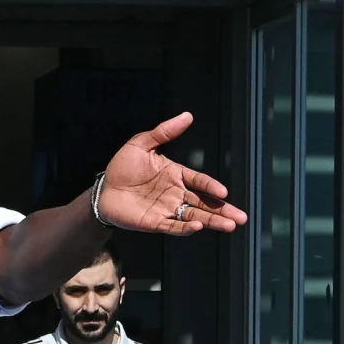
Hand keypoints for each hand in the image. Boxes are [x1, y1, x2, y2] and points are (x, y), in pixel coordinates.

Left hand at [97, 112, 247, 234]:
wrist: (102, 189)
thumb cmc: (122, 167)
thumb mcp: (141, 144)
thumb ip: (164, 132)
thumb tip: (187, 115)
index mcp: (176, 175)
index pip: (199, 181)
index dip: (211, 186)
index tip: (223, 192)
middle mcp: (176, 193)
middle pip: (204, 203)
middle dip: (222, 210)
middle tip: (241, 217)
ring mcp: (166, 209)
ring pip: (194, 216)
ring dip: (211, 221)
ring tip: (230, 225)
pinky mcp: (154, 222)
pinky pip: (173, 226)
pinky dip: (185, 227)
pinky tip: (197, 226)